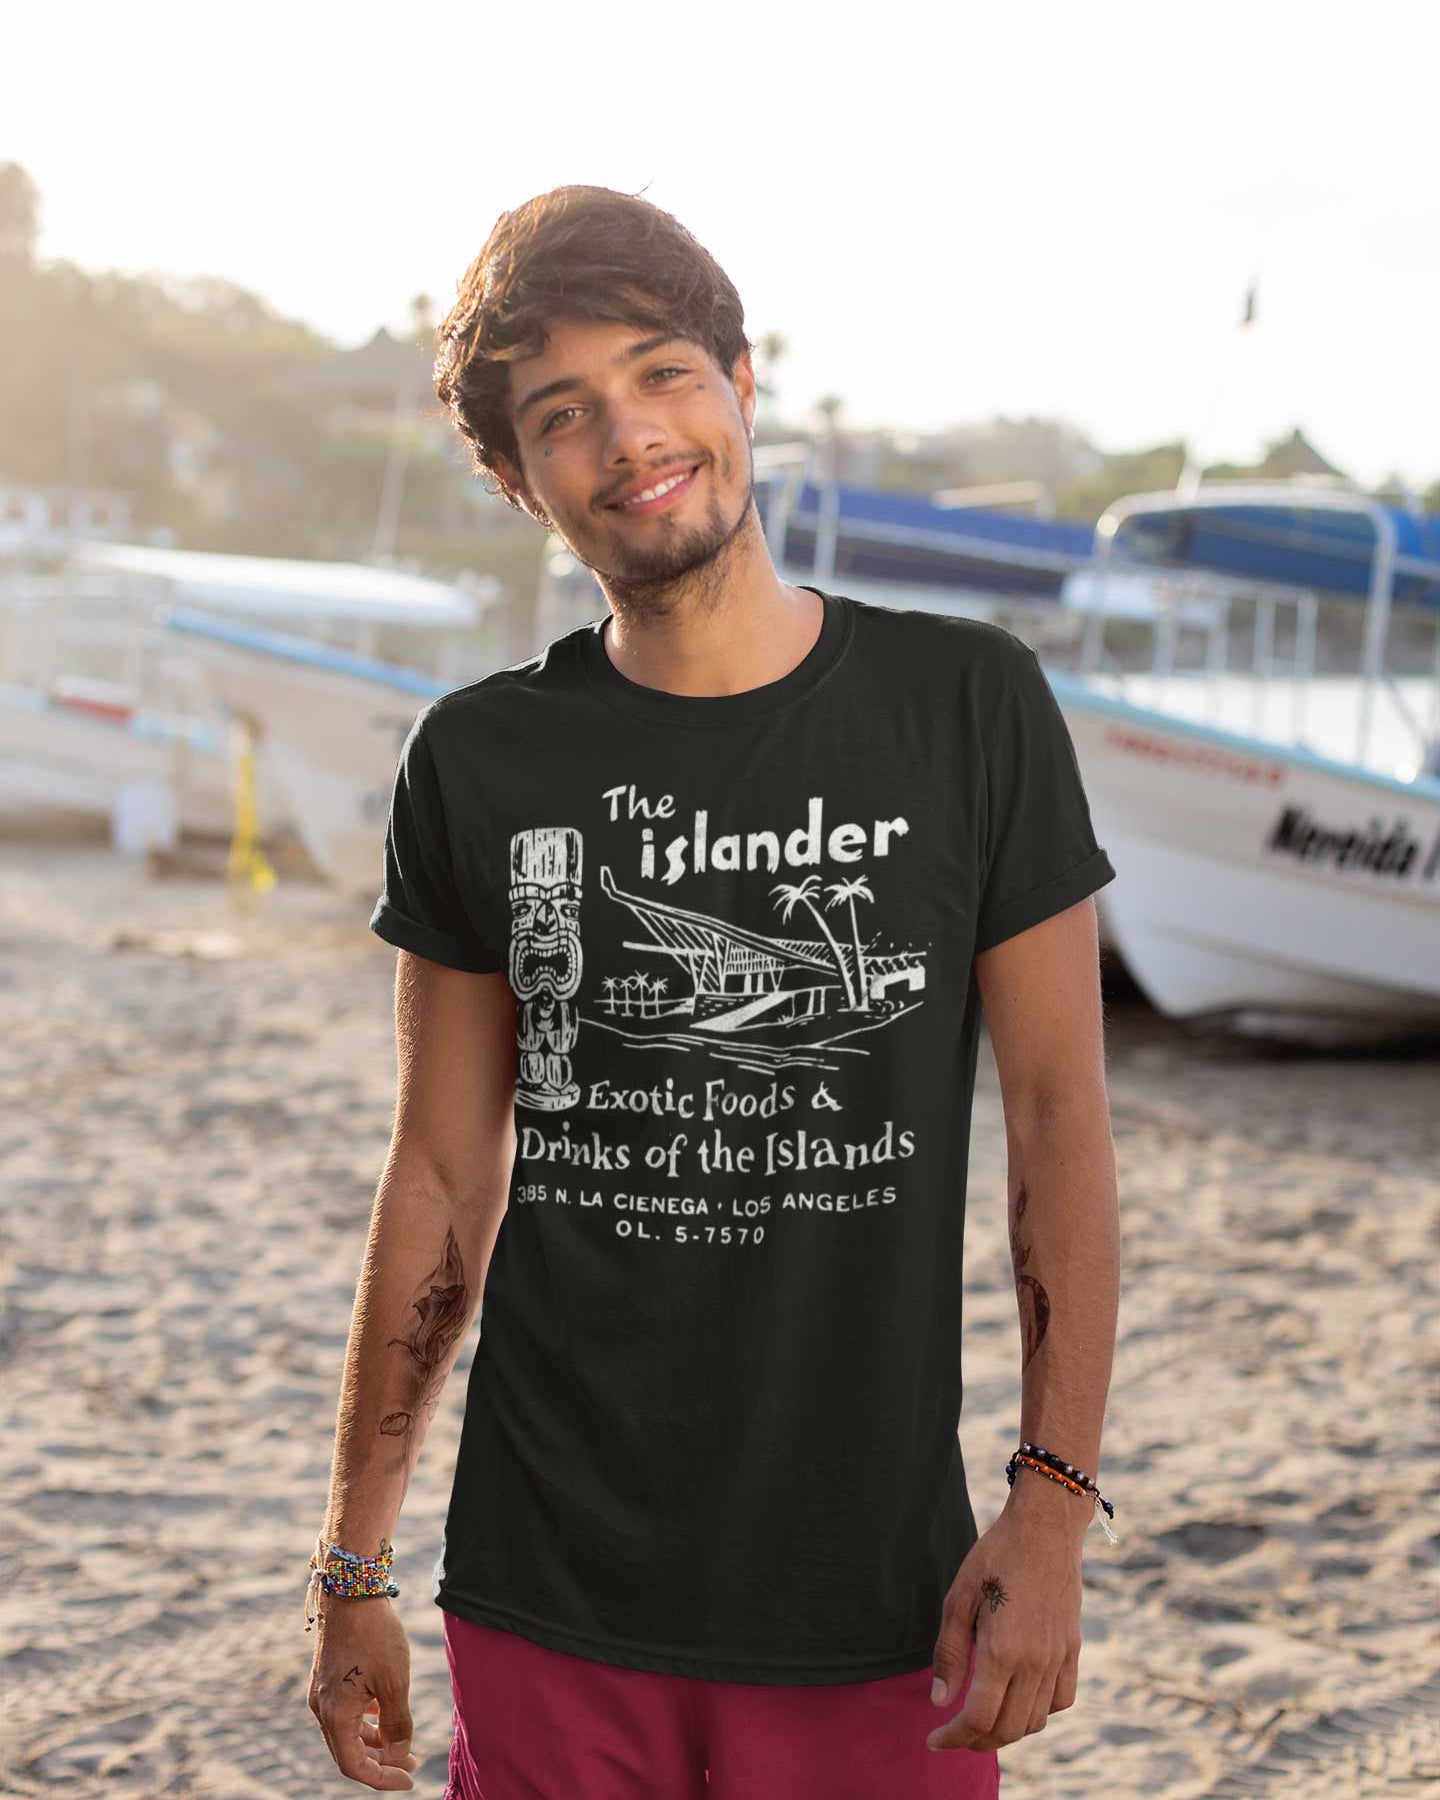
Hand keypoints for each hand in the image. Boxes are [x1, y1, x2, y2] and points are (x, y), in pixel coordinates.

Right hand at [306, 1595, 419, 1789]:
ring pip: (346, 1731)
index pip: (355, 1766)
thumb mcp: (395, 1681)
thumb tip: (399, 1757)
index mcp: (335, 1715)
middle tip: (412, 1763)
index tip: (410, 1779)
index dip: (382, 1779)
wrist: (351, 1590)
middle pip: (349, 1751)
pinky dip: (366, 1720)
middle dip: (381, 1762)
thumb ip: (397, 1724)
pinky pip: (345, 1712)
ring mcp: (322, 1692)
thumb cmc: (375, 1635)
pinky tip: (385, 1713)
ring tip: (403, 1742)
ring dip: (374, 1741)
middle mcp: (322, 1708)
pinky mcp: (327, 1677)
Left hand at [926, 1489, 1084, 1753]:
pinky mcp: (1073, 1649)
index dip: (954, 1737)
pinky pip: (1061, 1701)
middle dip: (976, 1740)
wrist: (1045, 1528)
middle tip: (953, 1735)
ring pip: (1035, 1721)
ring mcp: (1059, 1658)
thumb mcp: (959, 1598)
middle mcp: (1036, 1662)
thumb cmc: (995, 1557)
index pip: (979, 1717)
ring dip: (1007, 1730)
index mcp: (1003, 1650)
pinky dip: (1039, 1712)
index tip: (934, 1740)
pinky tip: (1019, 1700)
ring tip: (982, 1721)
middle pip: (1008, 1728)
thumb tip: (940, 1701)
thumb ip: (949, 1654)